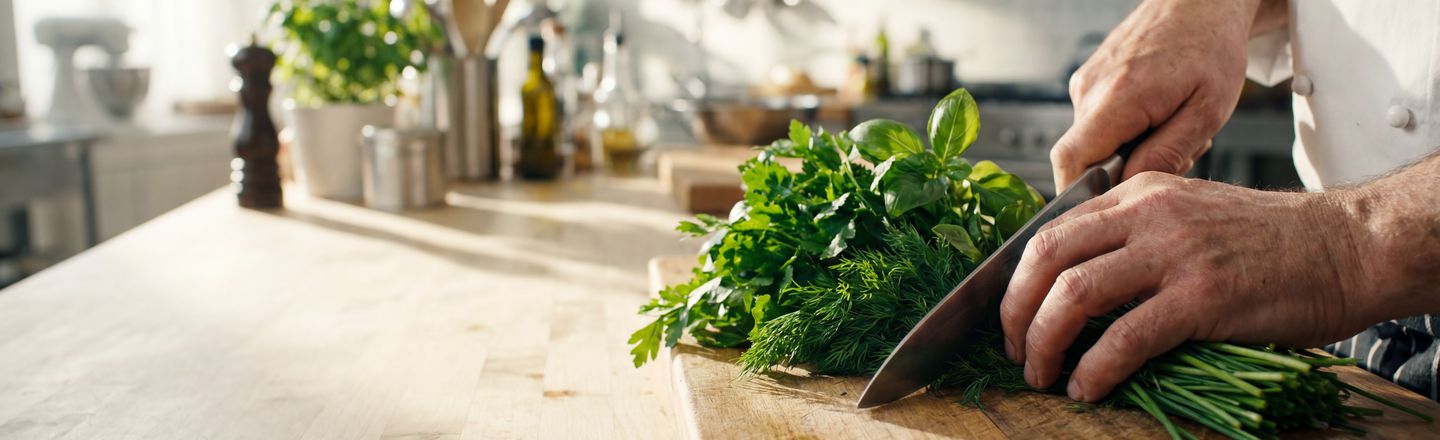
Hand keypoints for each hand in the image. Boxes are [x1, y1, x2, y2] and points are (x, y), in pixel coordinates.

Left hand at [998, 173, 1376, 401]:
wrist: (1345, 247)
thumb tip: (1075, 289)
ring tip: (1043, 374)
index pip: (1049, 232)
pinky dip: (1096, 367)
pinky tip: (1089, 387)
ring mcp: (1174, 253)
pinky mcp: (1202, 295)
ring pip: (1074, 294)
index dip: (1018, 281)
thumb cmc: (1270, 242)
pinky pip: (1126, 336)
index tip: (1012, 317)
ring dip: (1045, 341)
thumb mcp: (1187, 216)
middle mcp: (1147, 214)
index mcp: (1138, 194)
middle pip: (1046, 258)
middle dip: (1016, 311)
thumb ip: (1133, 239)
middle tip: (1014, 350)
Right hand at [1052, 0, 1259, 189]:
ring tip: (1170, 127)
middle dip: (1121, 171)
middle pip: (1083, 156)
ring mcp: (1085, 82)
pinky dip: (1126, 130)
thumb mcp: (1207, 110)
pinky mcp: (1088, 80)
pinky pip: (1097, 122)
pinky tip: (1157, 114)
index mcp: (1119, 96)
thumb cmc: (1211, 48)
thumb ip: (1167, 153)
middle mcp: (1091, 88)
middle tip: (1173, 154)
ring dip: (1128, 149)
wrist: (1201, 2)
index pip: (1070, 160)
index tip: (1103, 208)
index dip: (1077, 194)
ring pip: (1093, 141)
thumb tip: (1128, 188)